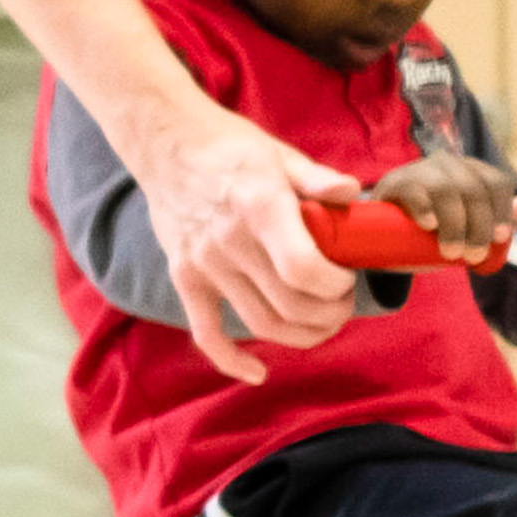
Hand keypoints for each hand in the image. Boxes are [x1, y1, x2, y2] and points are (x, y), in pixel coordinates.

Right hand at [129, 99, 362, 383]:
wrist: (165, 143)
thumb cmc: (230, 147)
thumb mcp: (281, 154)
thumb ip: (318, 178)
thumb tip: (352, 193)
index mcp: (259, 208)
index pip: (303, 270)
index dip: (335, 286)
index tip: (349, 278)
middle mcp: (230, 242)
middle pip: (289, 305)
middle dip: (329, 314)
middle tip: (344, 302)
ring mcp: (204, 264)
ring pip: (260, 323)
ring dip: (301, 335)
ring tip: (322, 324)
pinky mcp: (186, 277)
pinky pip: (206, 332)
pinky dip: (231, 360)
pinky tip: (257, 373)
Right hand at [365, 153, 516, 264]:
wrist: (385, 234)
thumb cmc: (433, 230)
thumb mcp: (469, 227)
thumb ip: (500, 218)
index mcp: (471, 171)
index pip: (496, 183)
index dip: (502, 210)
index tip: (501, 238)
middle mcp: (448, 164)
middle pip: (473, 190)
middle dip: (478, 226)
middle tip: (473, 257)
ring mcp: (419, 170)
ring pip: (447, 190)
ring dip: (454, 225)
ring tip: (451, 252)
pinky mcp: (394, 182)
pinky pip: (414, 190)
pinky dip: (424, 208)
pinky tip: (428, 225)